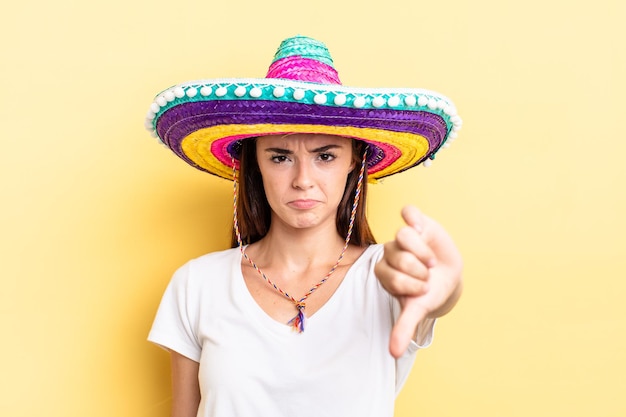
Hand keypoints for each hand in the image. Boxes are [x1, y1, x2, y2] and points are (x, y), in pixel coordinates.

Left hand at [374, 205, 462, 357]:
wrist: (448, 275)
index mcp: (383, 271)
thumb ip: (404, 327)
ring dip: (423, 251)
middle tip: (427, 276)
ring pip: (405, 235)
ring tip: (430, 260)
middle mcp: (389, 252)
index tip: (421, 290)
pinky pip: (408, 211)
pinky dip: (414, 218)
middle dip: (419, 270)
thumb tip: (394, 353)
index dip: (410, 284)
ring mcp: (402, 237)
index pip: (389, 274)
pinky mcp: (416, 221)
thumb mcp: (418, 308)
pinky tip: (423, 228)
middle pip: (399, 255)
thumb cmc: (429, 292)